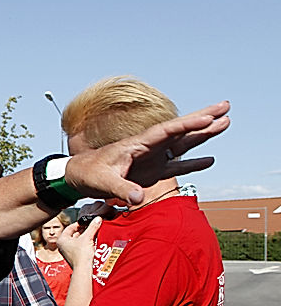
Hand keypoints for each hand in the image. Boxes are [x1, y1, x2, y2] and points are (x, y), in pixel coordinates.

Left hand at [58, 215, 100, 268]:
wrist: (84, 270)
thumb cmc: (81, 255)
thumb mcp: (87, 237)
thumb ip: (92, 227)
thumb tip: (97, 219)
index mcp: (61, 240)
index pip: (70, 228)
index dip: (79, 223)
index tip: (87, 222)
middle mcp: (63, 246)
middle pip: (74, 234)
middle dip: (84, 230)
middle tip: (92, 227)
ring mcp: (68, 252)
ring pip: (78, 241)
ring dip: (86, 237)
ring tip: (94, 233)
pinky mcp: (75, 257)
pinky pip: (80, 247)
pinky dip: (86, 243)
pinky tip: (93, 241)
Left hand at [63, 102, 229, 204]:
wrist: (78, 177)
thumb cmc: (88, 174)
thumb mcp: (103, 182)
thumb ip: (121, 189)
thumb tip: (139, 199)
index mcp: (136, 144)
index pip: (166, 131)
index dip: (187, 124)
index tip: (207, 116)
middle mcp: (148, 147)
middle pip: (180, 131)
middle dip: (203, 118)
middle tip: (227, 106)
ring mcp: (152, 158)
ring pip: (182, 144)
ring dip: (203, 135)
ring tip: (226, 122)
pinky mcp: (151, 172)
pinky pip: (177, 167)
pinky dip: (193, 163)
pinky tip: (210, 159)